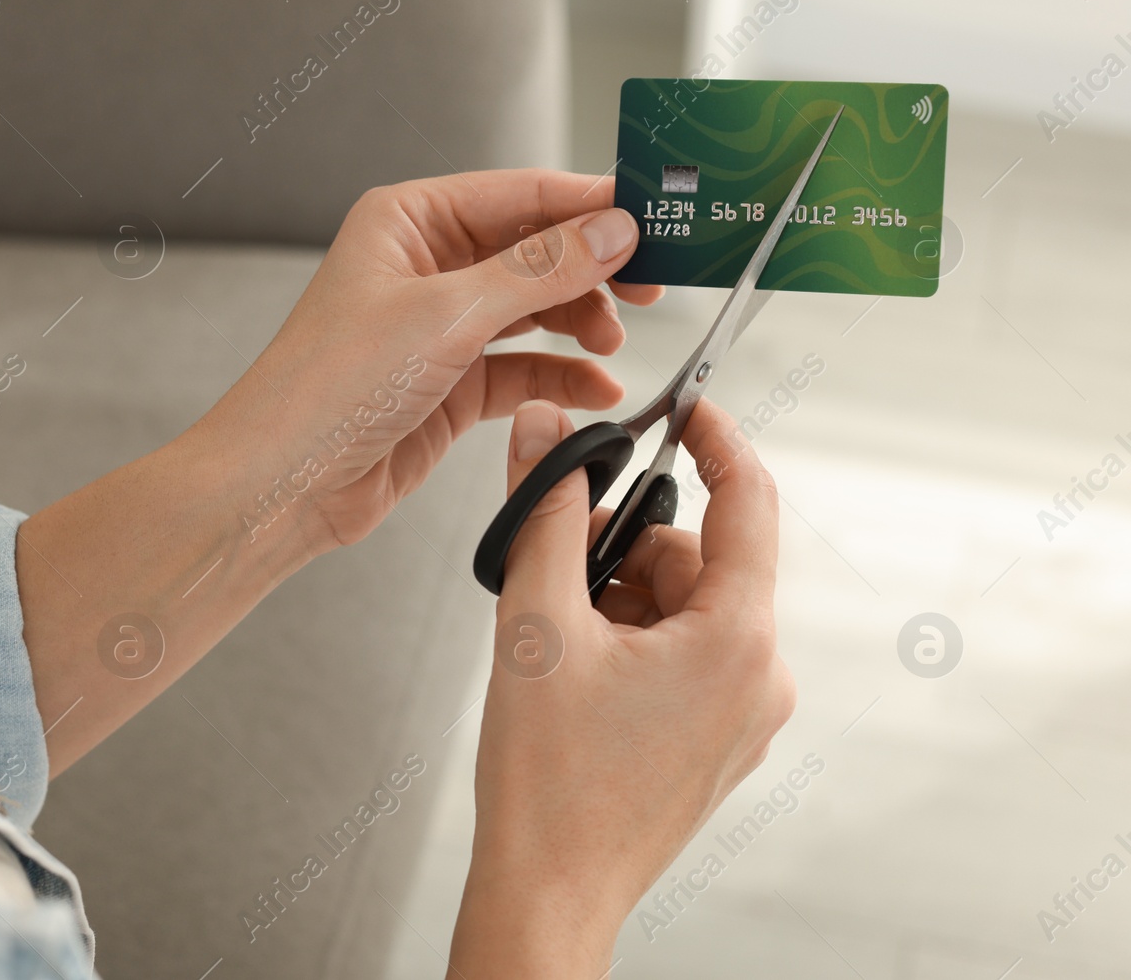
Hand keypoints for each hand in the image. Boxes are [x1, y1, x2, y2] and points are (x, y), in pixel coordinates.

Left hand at [195, 169, 657, 556]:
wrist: (283, 484)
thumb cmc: (329, 386)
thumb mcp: (446, 315)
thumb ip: (539, 271)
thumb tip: (612, 232)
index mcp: (409, 220)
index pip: (522, 194)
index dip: (592, 204)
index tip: (655, 217)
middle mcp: (425, 266)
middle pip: (536, 250)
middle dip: (594, 269)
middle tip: (651, 286)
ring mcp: (439, 327)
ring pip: (535, 310)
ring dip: (580, 324)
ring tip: (611, 343)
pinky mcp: (449, 385)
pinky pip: (523, 368)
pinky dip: (561, 376)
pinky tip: (596, 390)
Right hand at [449, 398, 794, 976]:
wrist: (547, 892)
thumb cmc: (549, 784)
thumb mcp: (536, 623)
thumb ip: (546, 515)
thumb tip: (547, 436)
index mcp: (736, 640)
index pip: (749, 500)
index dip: (715, 438)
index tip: (687, 405)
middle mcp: (760, 676)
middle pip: (699, 558)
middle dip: (627, 549)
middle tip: (559, 573)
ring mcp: (744, 713)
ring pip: (687, 607)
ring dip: (624, 600)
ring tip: (562, 644)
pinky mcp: (719, 738)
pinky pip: (687, 653)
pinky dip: (634, 641)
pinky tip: (580, 673)